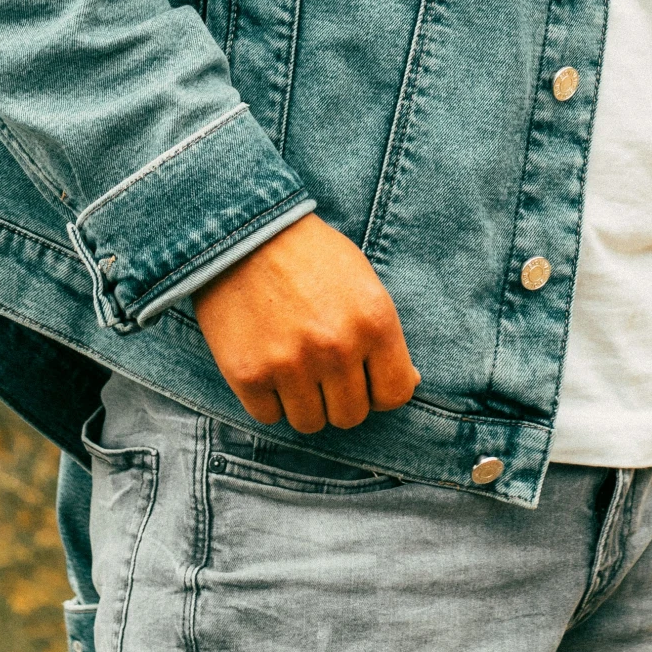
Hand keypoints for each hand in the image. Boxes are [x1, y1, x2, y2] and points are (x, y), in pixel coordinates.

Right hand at [193, 212, 420, 432]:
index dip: (379, 390)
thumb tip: (409, 383)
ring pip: (310, 422)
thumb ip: (384, 335)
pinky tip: (264, 361)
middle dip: (338, 397)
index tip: (362, 376)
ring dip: (302, 401)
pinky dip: (267, 398)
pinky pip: (268, 416)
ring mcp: (291, 364)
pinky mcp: (249, 374)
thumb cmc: (308, 254)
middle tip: (320, 365)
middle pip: (351, 416)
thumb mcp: (362, 281)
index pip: (395, 394)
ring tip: (291, 361)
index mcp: (374, 321)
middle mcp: (337, 347)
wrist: (241, 229)